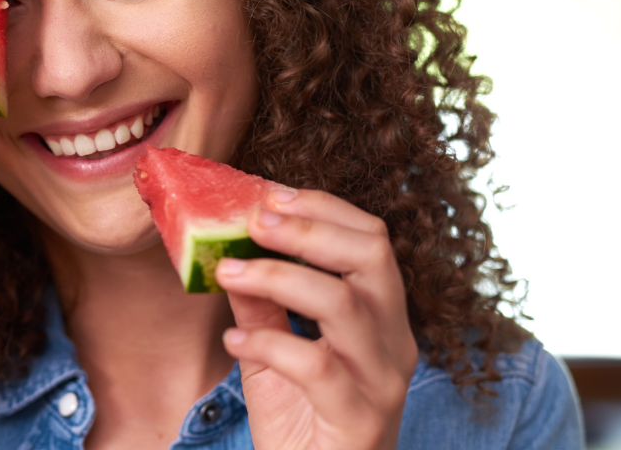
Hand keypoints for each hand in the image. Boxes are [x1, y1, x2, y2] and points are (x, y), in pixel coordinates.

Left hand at [214, 188, 417, 449]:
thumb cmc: (301, 426)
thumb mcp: (274, 356)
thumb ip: (260, 306)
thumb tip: (228, 250)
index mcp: (382, 319)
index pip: (371, 240)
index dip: (321, 208)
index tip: (267, 194)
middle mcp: (394, 344)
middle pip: (371, 256)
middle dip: (307, 228)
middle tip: (252, 220)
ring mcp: (382, 382)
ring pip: (344, 304)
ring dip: (277, 277)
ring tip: (227, 271)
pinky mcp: (359, 420)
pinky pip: (316, 366)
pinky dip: (268, 344)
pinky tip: (233, 342)